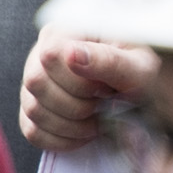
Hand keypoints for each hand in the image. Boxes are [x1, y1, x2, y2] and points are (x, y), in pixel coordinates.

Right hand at [24, 31, 154, 149]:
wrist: (139, 88)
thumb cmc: (139, 71)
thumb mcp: (138, 66)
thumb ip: (109, 60)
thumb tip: (73, 55)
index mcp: (67, 31)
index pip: (51, 56)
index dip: (80, 81)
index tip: (106, 88)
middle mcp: (42, 51)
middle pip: (36, 83)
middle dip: (76, 105)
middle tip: (103, 107)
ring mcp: (33, 80)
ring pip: (32, 109)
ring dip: (70, 126)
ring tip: (97, 121)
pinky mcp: (32, 106)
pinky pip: (32, 131)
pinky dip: (60, 140)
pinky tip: (83, 134)